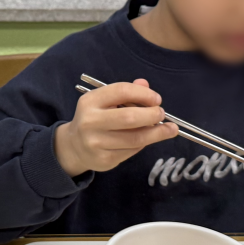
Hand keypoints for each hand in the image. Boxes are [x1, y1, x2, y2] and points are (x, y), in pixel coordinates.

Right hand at [55, 79, 177, 176]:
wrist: (74, 146)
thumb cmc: (95, 119)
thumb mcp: (105, 102)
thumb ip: (125, 93)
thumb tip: (145, 85)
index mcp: (90, 101)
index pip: (121, 92)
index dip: (143, 94)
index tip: (157, 99)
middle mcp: (90, 122)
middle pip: (129, 117)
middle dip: (152, 115)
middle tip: (162, 114)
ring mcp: (96, 143)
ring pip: (135, 138)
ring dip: (157, 133)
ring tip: (169, 129)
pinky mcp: (104, 159)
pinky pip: (132, 151)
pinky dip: (144, 144)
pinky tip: (148, 139)